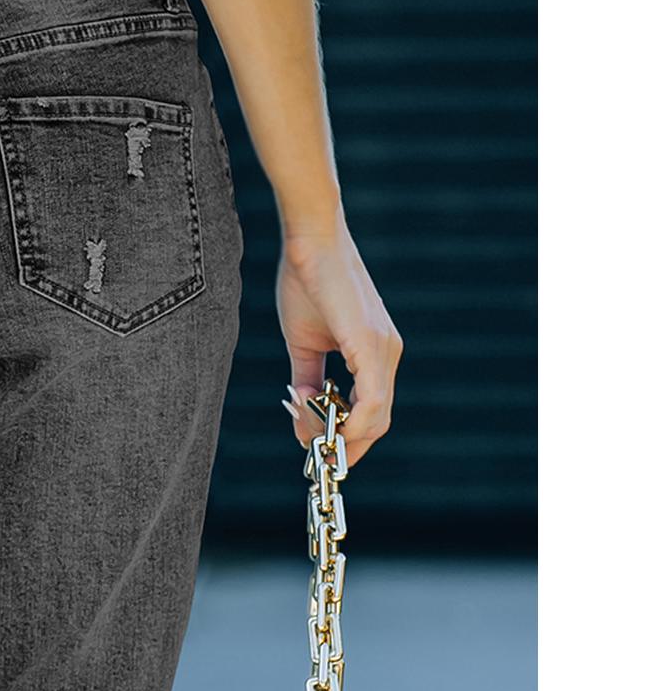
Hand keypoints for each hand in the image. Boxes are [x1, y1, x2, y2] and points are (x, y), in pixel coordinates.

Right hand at [276, 221, 401, 465]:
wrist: (310, 241)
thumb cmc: (307, 283)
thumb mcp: (305, 344)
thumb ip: (308, 380)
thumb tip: (303, 412)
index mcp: (375, 353)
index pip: (371, 414)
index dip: (344, 439)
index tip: (313, 446)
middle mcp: (387, 354)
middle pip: (377, 425)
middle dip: (342, 447)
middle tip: (308, 449)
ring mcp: (383, 350)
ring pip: (375, 421)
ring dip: (338, 437)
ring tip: (306, 431)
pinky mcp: (371, 346)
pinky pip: (372, 403)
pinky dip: (350, 425)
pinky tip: (324, 426)